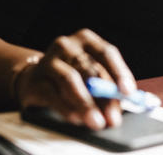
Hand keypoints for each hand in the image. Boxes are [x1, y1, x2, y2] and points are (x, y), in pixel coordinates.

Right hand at [14, 29, 135, 129]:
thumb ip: (105, 91)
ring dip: (85, 104)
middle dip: (104, 96)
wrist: (34, 79)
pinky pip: (52, 94)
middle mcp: (67, 45)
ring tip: (96, 122)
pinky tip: (76, 119)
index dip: (119, 72)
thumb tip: (116, 112)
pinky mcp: (35, 79)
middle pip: (89, 69)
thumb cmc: (70, 76)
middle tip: (112, 118)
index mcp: (86, 40)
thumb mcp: (90, 78)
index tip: (128, 92)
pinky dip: (66, 108)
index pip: (106, 53)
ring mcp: (49, 60)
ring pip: (70, 80)